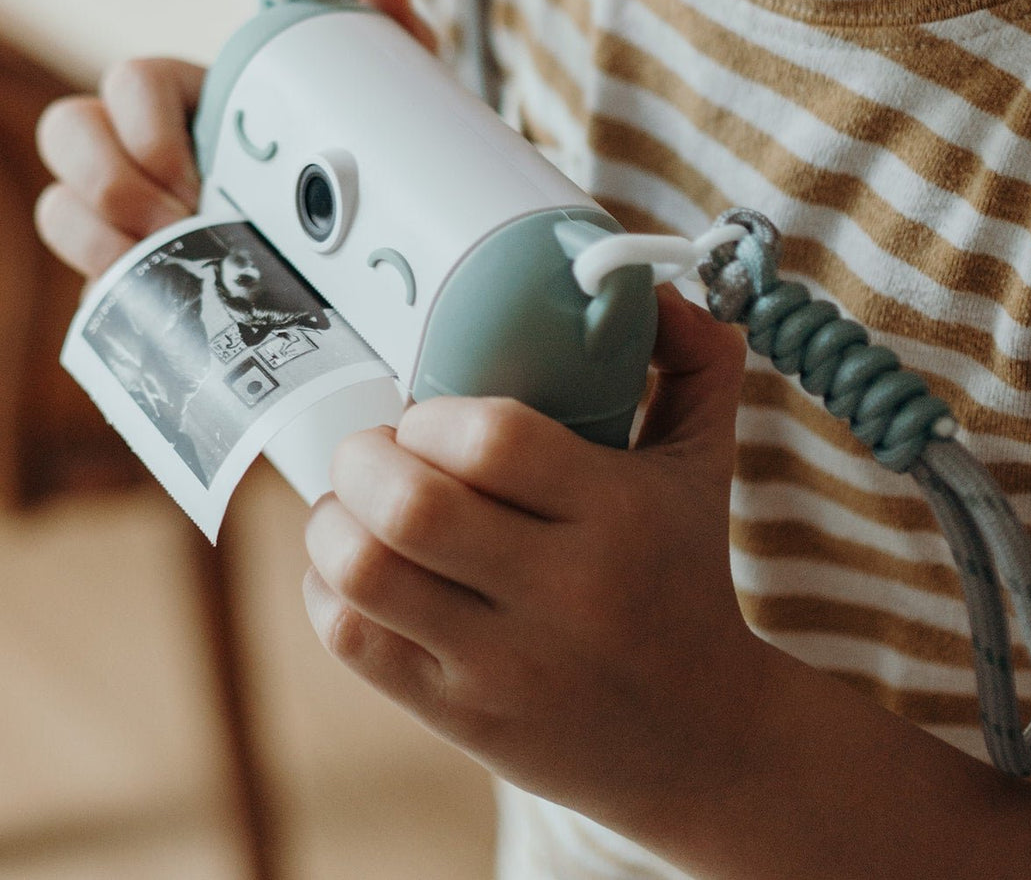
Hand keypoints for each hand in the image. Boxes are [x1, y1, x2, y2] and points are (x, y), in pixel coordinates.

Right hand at [34, 0, 431, 278]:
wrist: (347, 263)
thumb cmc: (334, 168)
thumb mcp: (363, 107)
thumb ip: (379, 38)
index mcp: (186, 95)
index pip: (131, 81)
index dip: (147, 125)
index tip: (199, 176)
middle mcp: (137, 146)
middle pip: (67, 130)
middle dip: (112, 180)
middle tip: (180, 224)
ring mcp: (120, 211)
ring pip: (58, 204)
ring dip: (97, 238)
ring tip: (165, 269)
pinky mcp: (122, 271)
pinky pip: (80, 272)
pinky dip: (104, 287)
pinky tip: (149, 304)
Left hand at [303, 285, 768, 832]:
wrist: (703, 741)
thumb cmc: (682, 577)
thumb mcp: (702, 464)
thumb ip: (690, 362)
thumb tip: (656, 288)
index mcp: (619, 513)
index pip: (490, 439)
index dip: (429, 414)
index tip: (426, 416)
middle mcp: (564, 592)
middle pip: (409, 506)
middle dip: (361, 459)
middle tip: (373, 454)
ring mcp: (508, 664)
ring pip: (365, 573)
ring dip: (333, 522)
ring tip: (355, 508)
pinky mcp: (464, 717)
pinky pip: (354, 640)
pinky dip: (327, 590)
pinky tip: (354, 572)